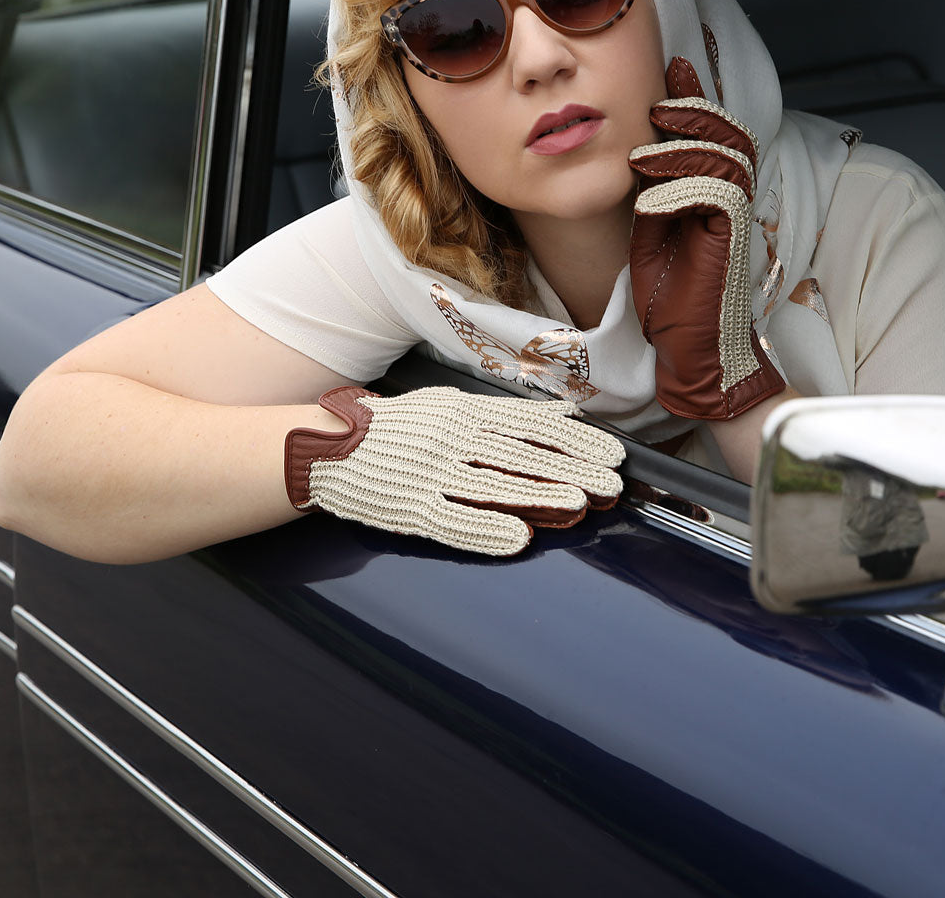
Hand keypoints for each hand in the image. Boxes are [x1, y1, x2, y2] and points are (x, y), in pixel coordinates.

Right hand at [285, 386, 623, 555]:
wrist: (330, 447)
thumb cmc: (401, 429)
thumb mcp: (452, 405)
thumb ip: (507, 412)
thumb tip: (566, 410)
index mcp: (464, 410)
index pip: (531, 424)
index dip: (575, 438)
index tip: (613, 452)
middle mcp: (451, 437)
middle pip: (521, 454)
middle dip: (571, 468)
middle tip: (611, 484)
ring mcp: (430, 472)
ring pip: (492, 484)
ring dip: (539, 495)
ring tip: (579, 503)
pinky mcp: (409, 507)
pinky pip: (453, 520)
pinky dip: (487, 530)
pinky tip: (520, 539)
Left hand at [629, 56, 784, 419]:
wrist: (688, 346)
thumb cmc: (669, 293)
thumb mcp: (649, 227)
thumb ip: (651, 187)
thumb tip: (635, 146)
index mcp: (711, 190)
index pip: (712, 131)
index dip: (696, 96)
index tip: (672, 65)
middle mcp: (730, 198)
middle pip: (729, 132)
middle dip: (695, 109)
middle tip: (659, 103)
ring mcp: (734, 218)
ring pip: (726, 157)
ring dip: (682, 148)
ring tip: (642, 157)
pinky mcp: (731, 239)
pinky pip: (717, 194)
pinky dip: (681, 190)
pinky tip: (650, 201)